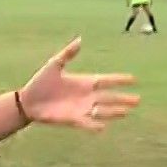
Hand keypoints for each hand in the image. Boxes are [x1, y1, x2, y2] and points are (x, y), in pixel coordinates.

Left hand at [16, 38, 139, 131]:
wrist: (28, 100)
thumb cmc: (40, 82)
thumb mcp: (54, 65)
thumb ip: (68, 54)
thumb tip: (80, 40)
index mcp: (84, 82)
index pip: (106, 80)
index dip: (119, 80)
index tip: (133, 79)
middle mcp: (86, 96)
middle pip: (109, 98)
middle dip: (123, 99)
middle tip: (138, 100)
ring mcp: (81, 108)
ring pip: (103, 111)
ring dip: (114, 112)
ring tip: (127, 112)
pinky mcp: (73, 119)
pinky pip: (88, 123)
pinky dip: (95, 125)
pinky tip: (104, 126)